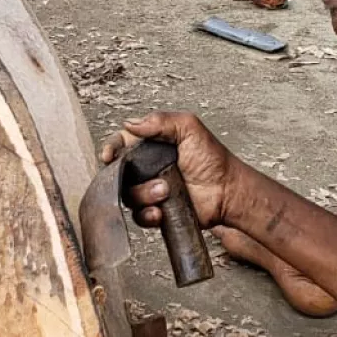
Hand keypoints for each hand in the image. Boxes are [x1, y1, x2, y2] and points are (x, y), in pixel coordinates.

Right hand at [99, 112, 239, 228]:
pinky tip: (160, 211)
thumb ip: (160, 121)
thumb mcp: (189, 128)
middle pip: (118, 172)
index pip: (121, 144)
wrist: (227, 192)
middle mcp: (148, 167)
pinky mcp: (156, 210)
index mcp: (152, 145)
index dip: (111, 149)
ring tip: (165, 191)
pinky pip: (138, 216)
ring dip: (143, 194)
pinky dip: (146, 214)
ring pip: (128, 195)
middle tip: (146, 176)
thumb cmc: (214, 160)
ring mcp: (150, 190)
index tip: (109, 155)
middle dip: (126, 176)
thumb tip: (131, 123)